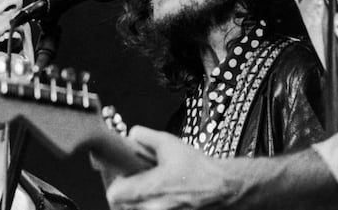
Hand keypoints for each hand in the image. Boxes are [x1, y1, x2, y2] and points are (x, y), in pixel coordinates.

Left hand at [105, 126, 241, 209]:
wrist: (222, 187)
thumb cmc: (199, 169)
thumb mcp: (170, 143)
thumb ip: (146, 136)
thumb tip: (132, 135)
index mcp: (151, 188)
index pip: (114, 194)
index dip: (115, 182)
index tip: (121, 175)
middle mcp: (153, 207)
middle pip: (121, 205)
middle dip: (125, 192)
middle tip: (134, 180)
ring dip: (135, 200)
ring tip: (148, 188)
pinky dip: (148, 204)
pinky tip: (158, 195)